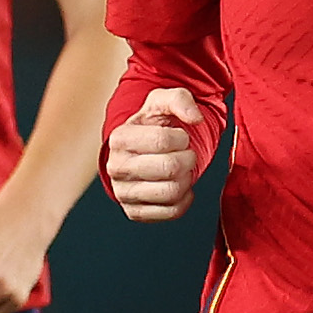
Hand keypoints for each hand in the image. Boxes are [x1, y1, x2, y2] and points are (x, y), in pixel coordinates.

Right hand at [105, 88, 205, 222]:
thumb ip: (180, 100)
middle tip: (186, 154)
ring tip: (182, 170)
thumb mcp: (163, 103)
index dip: (181, 138)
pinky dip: (184, 199)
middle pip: (169, 168)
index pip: (163, 140)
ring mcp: (123, 193)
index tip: (179, 137)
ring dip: (186, 179)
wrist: (142, 152)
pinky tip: (180, 186)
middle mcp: (116, 167)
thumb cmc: (153, 126)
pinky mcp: (135, 213)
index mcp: (120, 138)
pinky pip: (171, 212)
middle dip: (188, 159)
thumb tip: (195, 118)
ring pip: (171, 192)